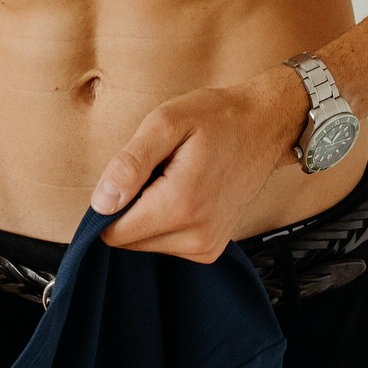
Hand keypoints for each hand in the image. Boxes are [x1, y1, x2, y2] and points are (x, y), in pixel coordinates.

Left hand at [90, 68, 308, 260]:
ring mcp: (207, 247)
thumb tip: (101, 202)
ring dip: (149, 213)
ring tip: (174, 177)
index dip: (110, 201)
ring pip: (146, 243)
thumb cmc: (217, 117)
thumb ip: (130, 163)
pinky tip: (186, 190)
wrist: (265, 126)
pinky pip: (167, 243)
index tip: (132, 173)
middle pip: (128, 240)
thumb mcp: (166, 122)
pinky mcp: (211, 249)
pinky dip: (166, 220)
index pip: (113, 232)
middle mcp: (196, 237)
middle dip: (132, 206)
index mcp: (180, 206)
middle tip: (158, 169)